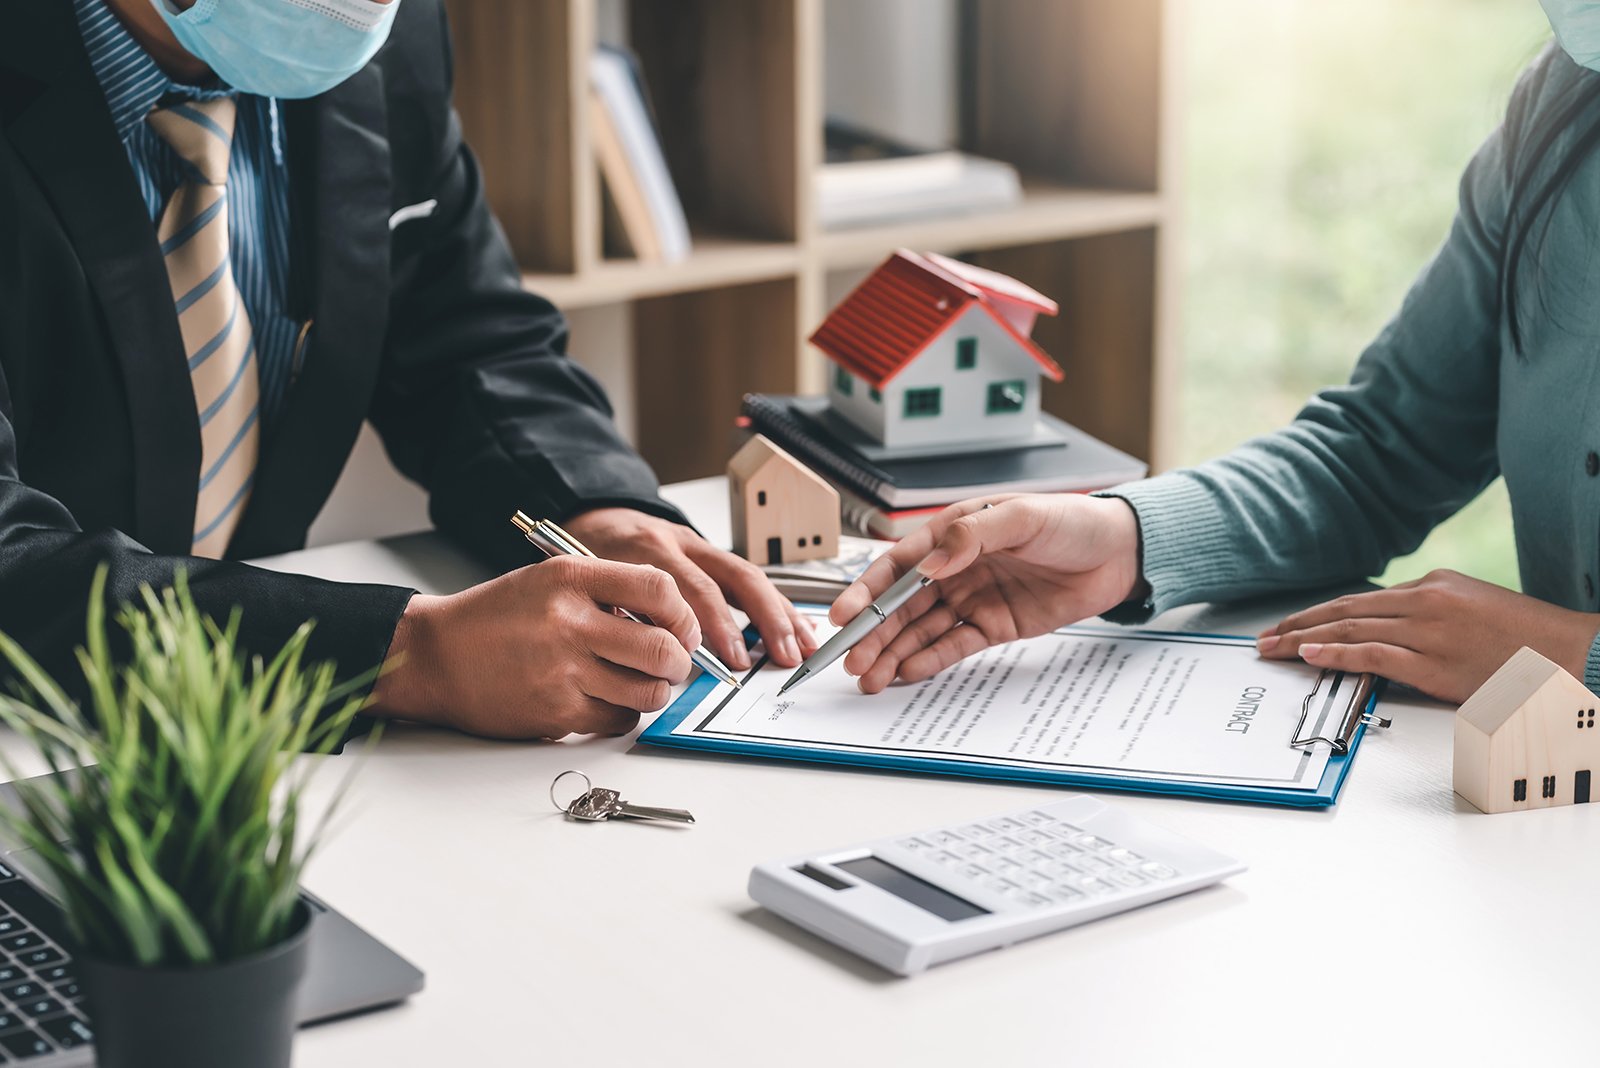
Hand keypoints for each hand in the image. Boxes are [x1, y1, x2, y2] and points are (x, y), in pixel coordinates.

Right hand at [369, 555, 700, 739]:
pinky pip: (619, 718)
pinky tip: (607, 699)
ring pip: (648, 691)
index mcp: (571, 578)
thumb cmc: (495, 618)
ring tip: (641, 683)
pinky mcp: (556, 712)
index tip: (682, 628)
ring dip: (654, 691)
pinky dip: (624, 713)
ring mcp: (563, 671)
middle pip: (662, 649)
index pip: (659, 589)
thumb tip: (670, 621)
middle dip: (678, 662)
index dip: (683, 615)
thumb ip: (607, 592)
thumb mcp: (549, 581)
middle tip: (672, 663)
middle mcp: (569, 622)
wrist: (436, 656)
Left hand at [562, 508, 816, 669]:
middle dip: (764, 618)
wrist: (595, 515)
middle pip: (734, 577)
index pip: (691, 588)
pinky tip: (798, 628)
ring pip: (750, 575)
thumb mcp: (590, 584)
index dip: (716, 625)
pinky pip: (750, 578)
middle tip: (779, 655)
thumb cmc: (588, 556)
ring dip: (781, 613)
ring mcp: (700, 546)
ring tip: (803, 646)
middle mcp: (680, 543)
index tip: (732, 659)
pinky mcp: (712, 552)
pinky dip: (778, 604)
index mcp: (647, 551)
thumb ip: (620, 616)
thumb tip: (657, 661)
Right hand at [832, 494, 1145, 692]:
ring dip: (892, 654)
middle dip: (873, 635)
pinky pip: (953, 646)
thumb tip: (930, 564)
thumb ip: (973, 538)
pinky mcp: (993, 626)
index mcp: (952, 534)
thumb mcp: (1021, 517)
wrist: (1118, 553)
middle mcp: (953, 569)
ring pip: (920, 631)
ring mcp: (971, 599)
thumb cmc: (1070, 522)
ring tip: (868, 679)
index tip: (842, 615)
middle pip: (901, 606)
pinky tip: (904, 674)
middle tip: (850, 662)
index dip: (866, 591)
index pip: (897, 566)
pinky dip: (928, 660)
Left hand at [1256, 569, 1599, 703]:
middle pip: (1345, 610)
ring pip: (1351, 629)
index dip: (1319, 613)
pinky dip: (1337, 653)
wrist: (1570, 653)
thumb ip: (1428, 612)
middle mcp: (1425, 601)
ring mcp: (1429, 632)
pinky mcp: (1436, 663)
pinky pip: (1375, 655)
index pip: (1361, 600)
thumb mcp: (1472, 607)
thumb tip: (1386, 626)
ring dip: (1304, 639)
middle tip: (1265, 637)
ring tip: (1273, 648)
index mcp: (1432, 584)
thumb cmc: (1524, 637)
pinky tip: (1310, 654)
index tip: (1291, 624)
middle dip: (1299, 623)